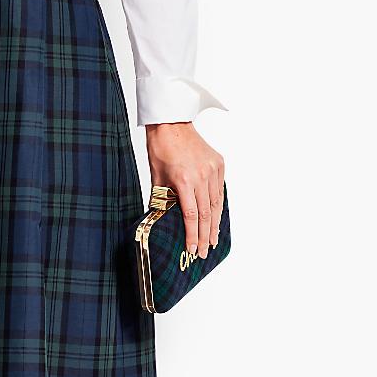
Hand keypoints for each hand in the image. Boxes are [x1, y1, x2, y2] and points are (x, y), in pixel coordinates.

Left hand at [145, 122, 223, 259]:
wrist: (172, 124)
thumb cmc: (161, 150)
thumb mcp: (156, 178)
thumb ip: (162, 200)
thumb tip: (162, 220)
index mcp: (184, 180)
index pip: (191, 216)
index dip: (193, 235)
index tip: (192, 249)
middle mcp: (201, 176)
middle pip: (207, 213)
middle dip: (206, 236)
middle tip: (205, 252)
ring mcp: (212, 169)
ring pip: (216, 204)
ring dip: (215, 224)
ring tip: (213, 240)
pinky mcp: (219, 164)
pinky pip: (220, 190)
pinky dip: (218, 206)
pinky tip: (217, 219)